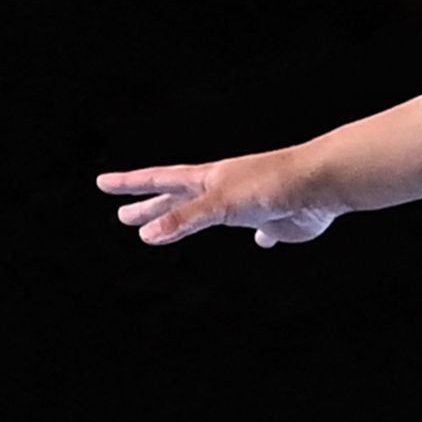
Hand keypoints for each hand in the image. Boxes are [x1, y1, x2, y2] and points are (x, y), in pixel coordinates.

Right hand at [94, 144, 350, 246]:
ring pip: (210, 215)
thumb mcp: (219, 204)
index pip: (159, 180)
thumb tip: (148, 234)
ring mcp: (248, 205)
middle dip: (150, 208)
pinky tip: (262, 242)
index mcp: (207, 179)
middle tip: (123, 217)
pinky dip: (259, 237)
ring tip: (177, 230)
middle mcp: (224, 189)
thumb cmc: (269, 185)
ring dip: (190, 222)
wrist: (318, 185)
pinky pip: (262, 230)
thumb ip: (185, 219)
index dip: (131, 184)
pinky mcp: (274, 221)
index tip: (104, 184)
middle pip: (178, 199)